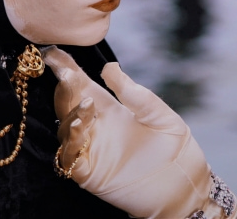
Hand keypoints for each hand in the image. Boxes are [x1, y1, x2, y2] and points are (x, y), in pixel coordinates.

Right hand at [42, 46, 236, 218]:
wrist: (183, 185)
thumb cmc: (174, 147)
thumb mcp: (159, 114)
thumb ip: (134, 93)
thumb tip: (109, 66)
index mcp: (111, 109)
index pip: (82, 85)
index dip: (67, 69)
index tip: (53, 52)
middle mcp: (96, 127)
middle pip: (69, 103)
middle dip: (65, 87)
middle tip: (67, 73)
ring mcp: (91, 149)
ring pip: (65, 128)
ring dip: (71, 113)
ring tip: (88, 103)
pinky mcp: (89, 173)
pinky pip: (69, 156)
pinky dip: (70, 141)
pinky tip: (82, 127)